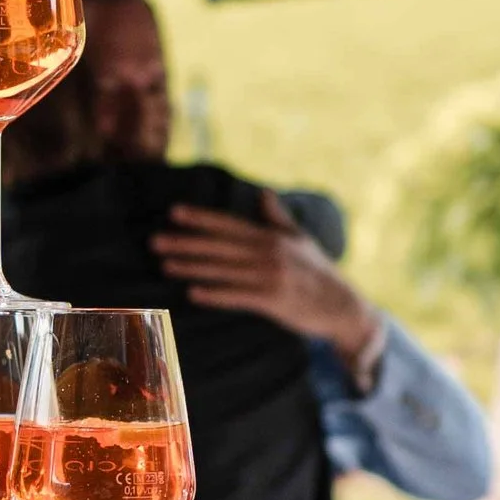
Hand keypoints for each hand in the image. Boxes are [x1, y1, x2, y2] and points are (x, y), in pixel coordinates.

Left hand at [151, 191, 376, 362]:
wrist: (343, 306)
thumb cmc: (318, 272)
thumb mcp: (300, 240)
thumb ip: (278, 218)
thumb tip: (264, 194)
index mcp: (271, 237)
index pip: (229, 224)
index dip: (201, 218)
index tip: (175, 213)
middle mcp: (268, 253)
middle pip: (219, 246)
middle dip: (186, 243)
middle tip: (155, 241)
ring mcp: (271, 276)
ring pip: (223, 270)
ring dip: (192, 268)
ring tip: (165, 265)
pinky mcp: (274, 301)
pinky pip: (238, 296)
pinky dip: (215, 294)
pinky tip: (193, 293)